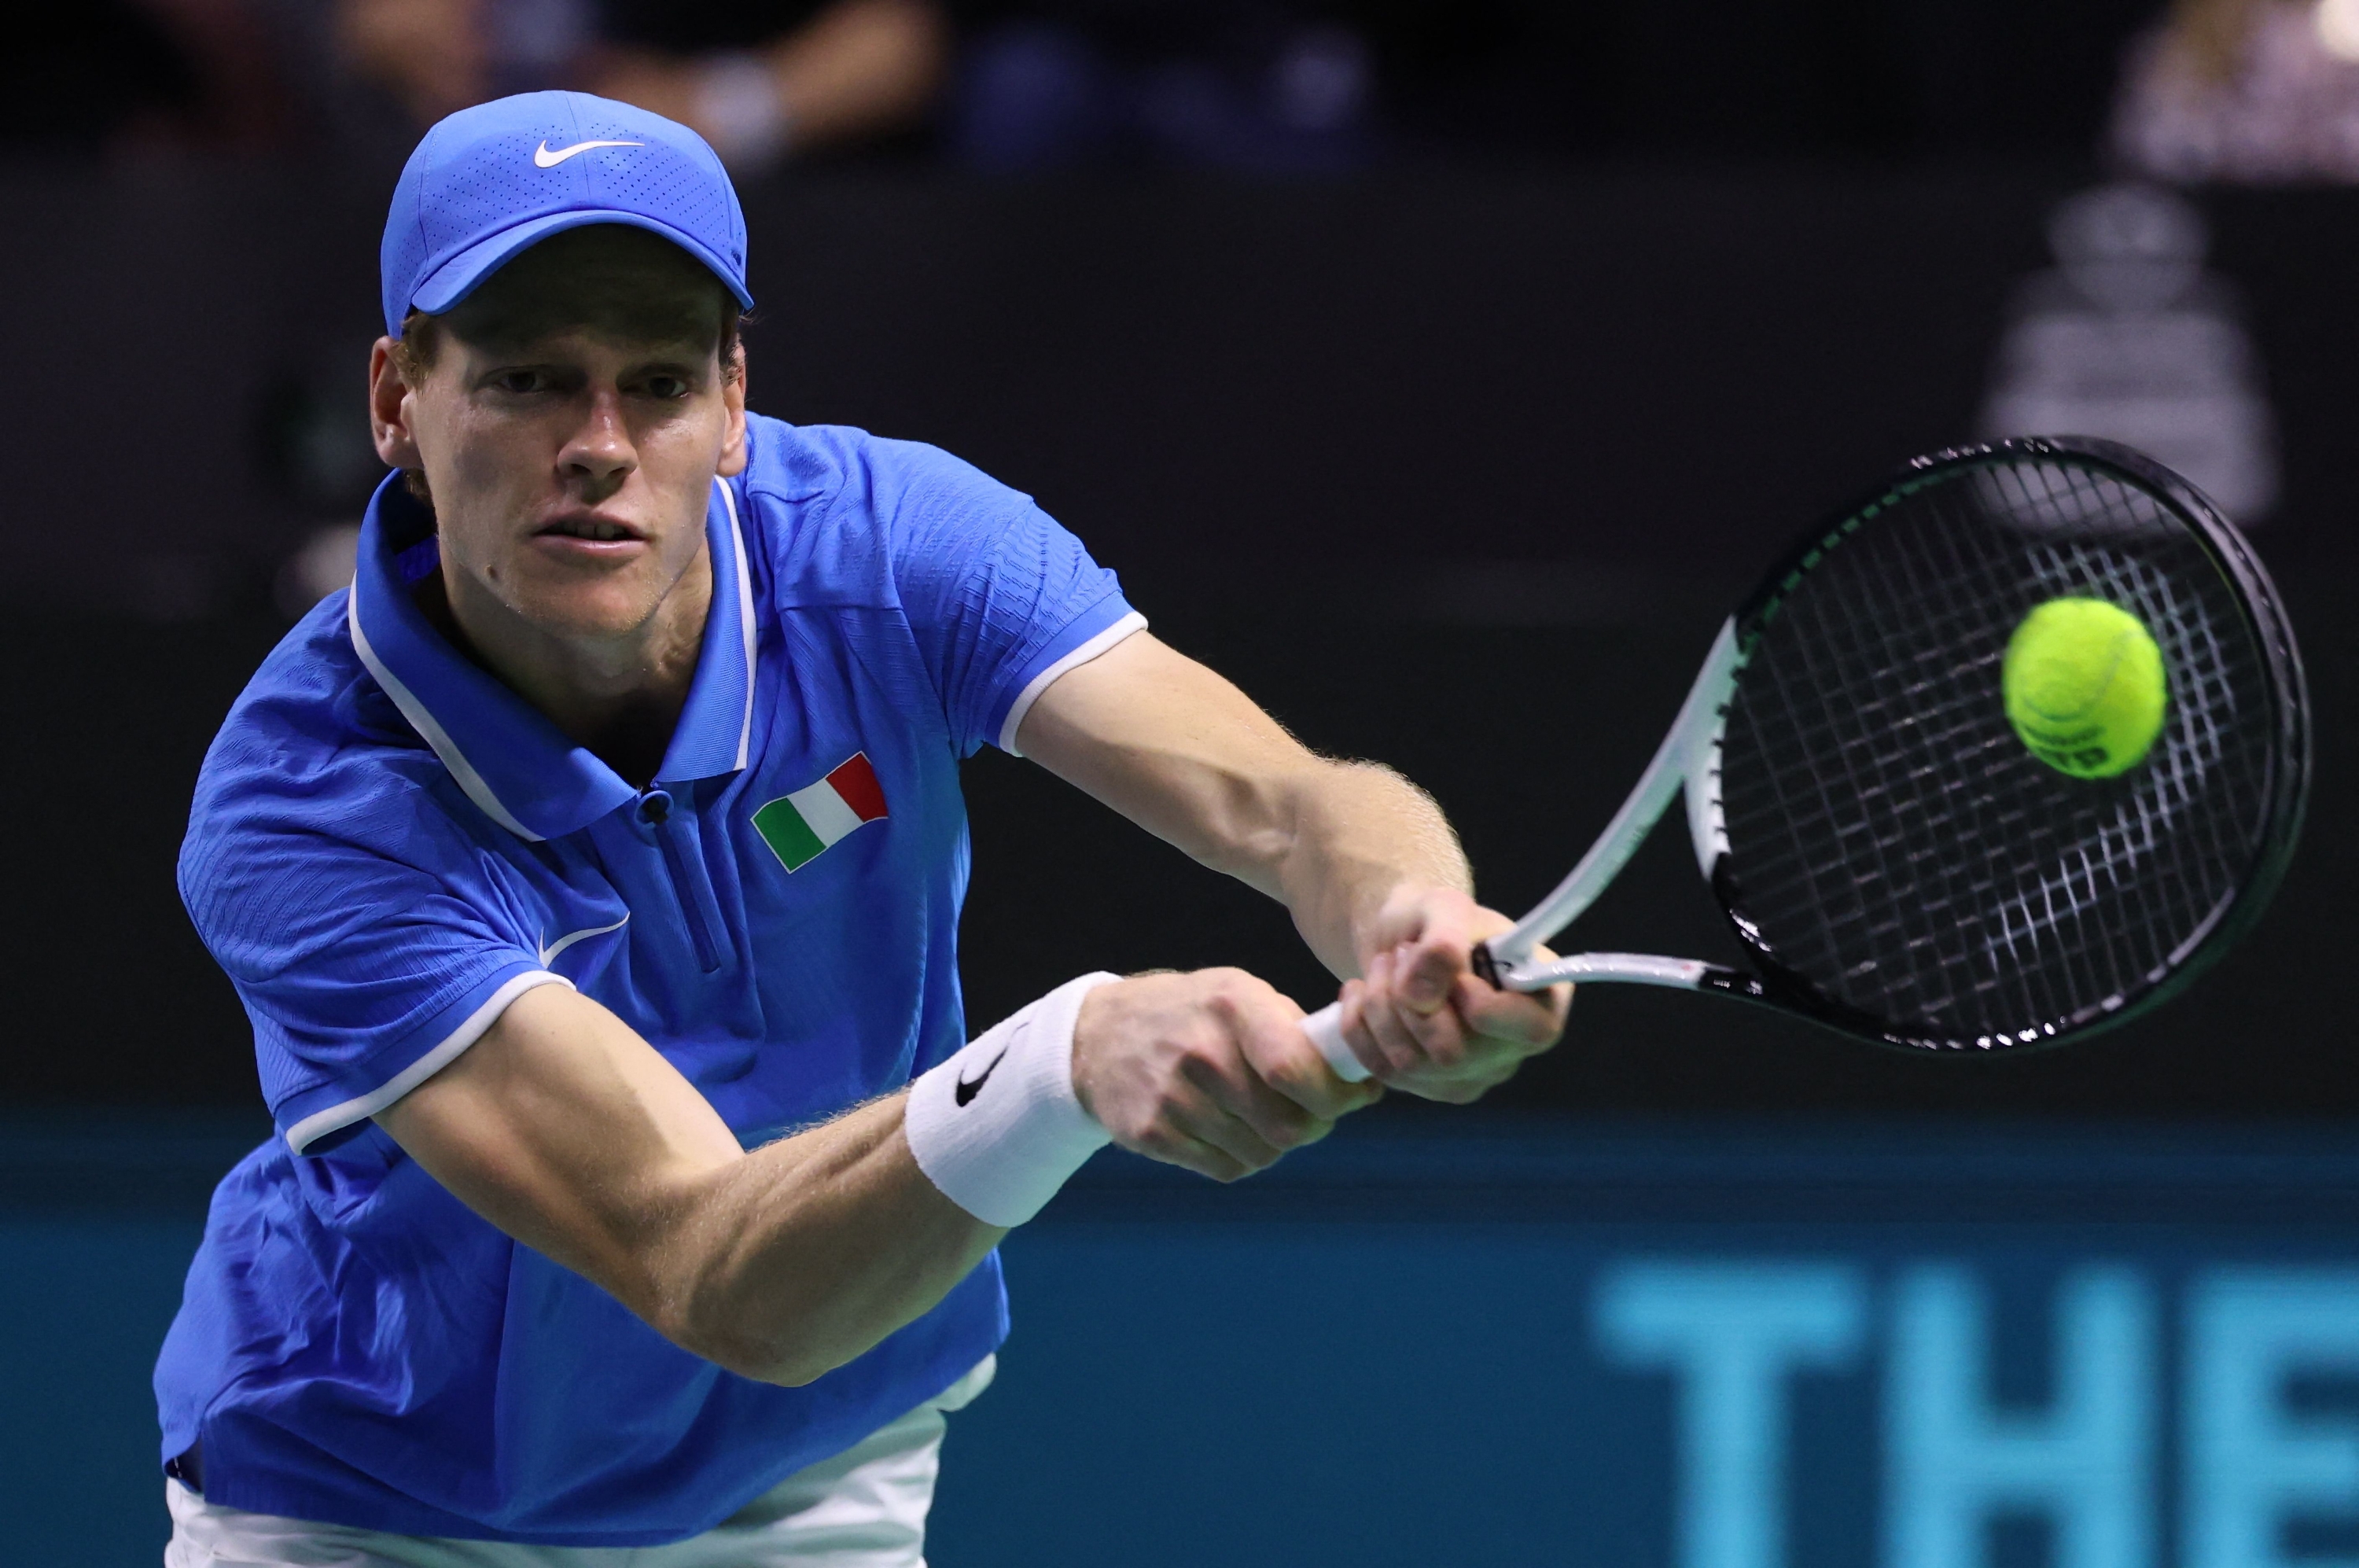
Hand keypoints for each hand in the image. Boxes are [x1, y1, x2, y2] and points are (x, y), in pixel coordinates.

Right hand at [1072, 969, 1382, 1181]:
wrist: (1099, 1036)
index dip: (1337, 1096)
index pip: (1296, 1070)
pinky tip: (1230, 1131)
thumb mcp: (1240, 994)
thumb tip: (1356, 1073)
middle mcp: (1201, 1052)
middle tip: (1312, 1114)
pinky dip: (1243, 1158)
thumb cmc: (1191, 1014)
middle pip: (1288, 1125)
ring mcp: (1173, 1098)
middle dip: (1315, 1126)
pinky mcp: (1152, 1134)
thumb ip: (1294, 1029)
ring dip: (1277, 1143)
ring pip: (1263, 1153)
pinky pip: (1227, 1169)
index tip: (1355, 1097)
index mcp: (1232, 1007)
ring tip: (1263, 1116)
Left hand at [1335, 886, 1569, 1102]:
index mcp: (1542, 1003)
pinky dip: (1358, 1024)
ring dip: (1380, 1004)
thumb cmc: (1437, 921)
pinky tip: (1362, 993)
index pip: (1530, 1032)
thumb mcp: (1443, 907)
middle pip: (1453, 1054)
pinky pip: (1379, 1069)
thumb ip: (1443, 940)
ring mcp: (1468, 1076)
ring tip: (1384, 965)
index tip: (1456, 970)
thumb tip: (1421, 998)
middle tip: (1402, 954)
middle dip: (1411, 997)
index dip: (1482, 1004)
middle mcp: (1511, 1051)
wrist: (1402, 943)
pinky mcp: (1425, 1086)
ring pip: (1409, 1064)